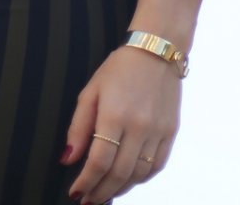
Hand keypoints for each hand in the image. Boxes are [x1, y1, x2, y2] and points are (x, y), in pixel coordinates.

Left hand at [58, 44, 179, 201]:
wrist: (157, 50)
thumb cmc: (119, 69)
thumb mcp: (90, 92)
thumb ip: (78, 128)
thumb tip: (68, 159)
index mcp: (114, 115)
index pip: (98, 161)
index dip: (85, 182)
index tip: (75, 192)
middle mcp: (138, 126)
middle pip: (118, 174)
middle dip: (100, 193)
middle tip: (88, 200)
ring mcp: (157, 130)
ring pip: (138, 175)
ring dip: (120, 189)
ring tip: (105, 192)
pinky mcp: (171, 131)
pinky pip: (156, 166)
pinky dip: (141, 179)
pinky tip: (128, 181)